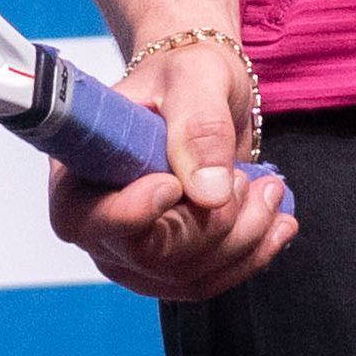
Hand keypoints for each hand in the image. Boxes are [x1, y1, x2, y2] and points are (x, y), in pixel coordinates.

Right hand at [47, 38, 296, 301]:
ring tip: (269, 188)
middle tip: (247, 179)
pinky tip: (277, 222)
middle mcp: (96, 218)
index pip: (84, 217)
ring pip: (187, 275)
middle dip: (211, 224)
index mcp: (78, 167)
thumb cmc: (184, 74)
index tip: (173, 186)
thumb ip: (199, 127)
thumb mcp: (195, 80)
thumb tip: (209, 195)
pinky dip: (254, 255)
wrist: (203, 92)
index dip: (128, 214)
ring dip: (243, 238)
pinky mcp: (169, 266)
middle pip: (148, 254)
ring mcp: (131, 249)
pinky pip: (210, 281)